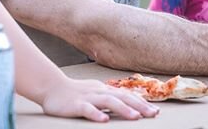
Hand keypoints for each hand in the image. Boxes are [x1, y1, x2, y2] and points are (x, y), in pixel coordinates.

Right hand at [40, 77, 159, 121]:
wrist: (51, 87)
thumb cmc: (75, 92)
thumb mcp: (96, 92)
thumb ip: (111, 96)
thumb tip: (129, 101)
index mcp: (105, 90)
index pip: (127, 95)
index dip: (142, 102)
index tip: (156, 111)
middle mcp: (99, 92)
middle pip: (122, 97)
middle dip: (139, 105)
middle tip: (154, 114)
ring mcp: (88, 97)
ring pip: (108, 101)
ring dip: (123, 109)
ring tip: (135, 117)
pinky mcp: (76, 104)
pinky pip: (87, 109)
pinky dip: (96, 114)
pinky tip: (104, 120)